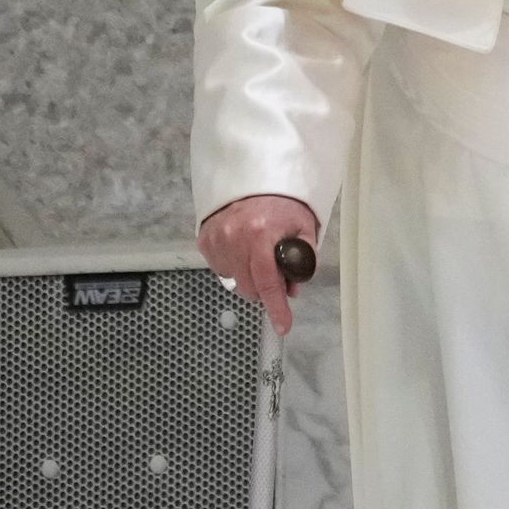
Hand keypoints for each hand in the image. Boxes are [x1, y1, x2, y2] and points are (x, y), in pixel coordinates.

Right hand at [198, 194, 319, 332]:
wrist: (252, 182)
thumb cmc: (282, 204)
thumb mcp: (304, 226)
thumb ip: (303, 259)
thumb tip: (293, 290)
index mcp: (261, 234)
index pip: (268, 281)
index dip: (276, 306)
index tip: (283, 326)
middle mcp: (234, 238)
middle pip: (249, 287)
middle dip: (265, 290)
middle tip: (277, 277)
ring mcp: (216, 240)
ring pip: (234, 281)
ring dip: (250, 278)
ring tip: (260, 259)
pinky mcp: (204, 240)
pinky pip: (221, 268)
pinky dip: (235, 267)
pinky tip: (243, 252)